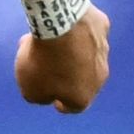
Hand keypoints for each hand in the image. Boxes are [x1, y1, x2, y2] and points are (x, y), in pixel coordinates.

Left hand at [20, 0, 109, 115]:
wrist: (61, 27)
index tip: (55, 101)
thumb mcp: (30, 89)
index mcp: (84, 96)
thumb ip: (38, 97)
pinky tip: (59, 27)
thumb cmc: (44, 63)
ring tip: (43, 46)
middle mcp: (100, 77)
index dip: (63, 105)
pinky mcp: (101, 28)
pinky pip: (86, 33)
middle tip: (44, 68)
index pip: (74, 106)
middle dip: (63, 76)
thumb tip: (44, 95)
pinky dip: (74, 32)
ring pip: (84, 56)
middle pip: (81, 80)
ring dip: (68, 54)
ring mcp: (103, 52)